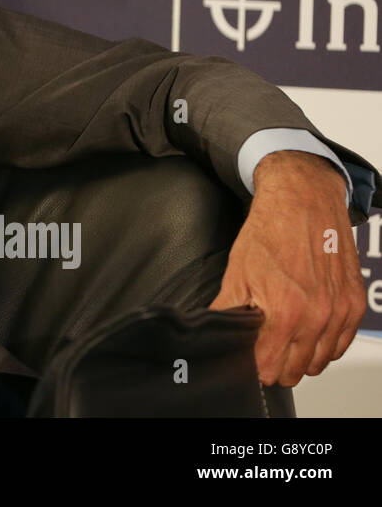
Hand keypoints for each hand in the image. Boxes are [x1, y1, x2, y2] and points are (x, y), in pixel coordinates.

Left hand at [208, 151, 366, 385]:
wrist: (302, 201)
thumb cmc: (269, 231)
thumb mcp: (237, 272)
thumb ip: (227, 310)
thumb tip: (217, 334)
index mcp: (286, 311)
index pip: (269, 367)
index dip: (254, 365)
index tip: (248, 357)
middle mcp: (317, 316)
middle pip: (295, 370)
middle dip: (276, 364)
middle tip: (263, 347)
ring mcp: (339, 312)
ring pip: (319, 361)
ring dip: (300, 356)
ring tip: (283, 338)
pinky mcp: (354, 304)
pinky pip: (340, 344)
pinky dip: (324, 344)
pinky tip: (307, 330)